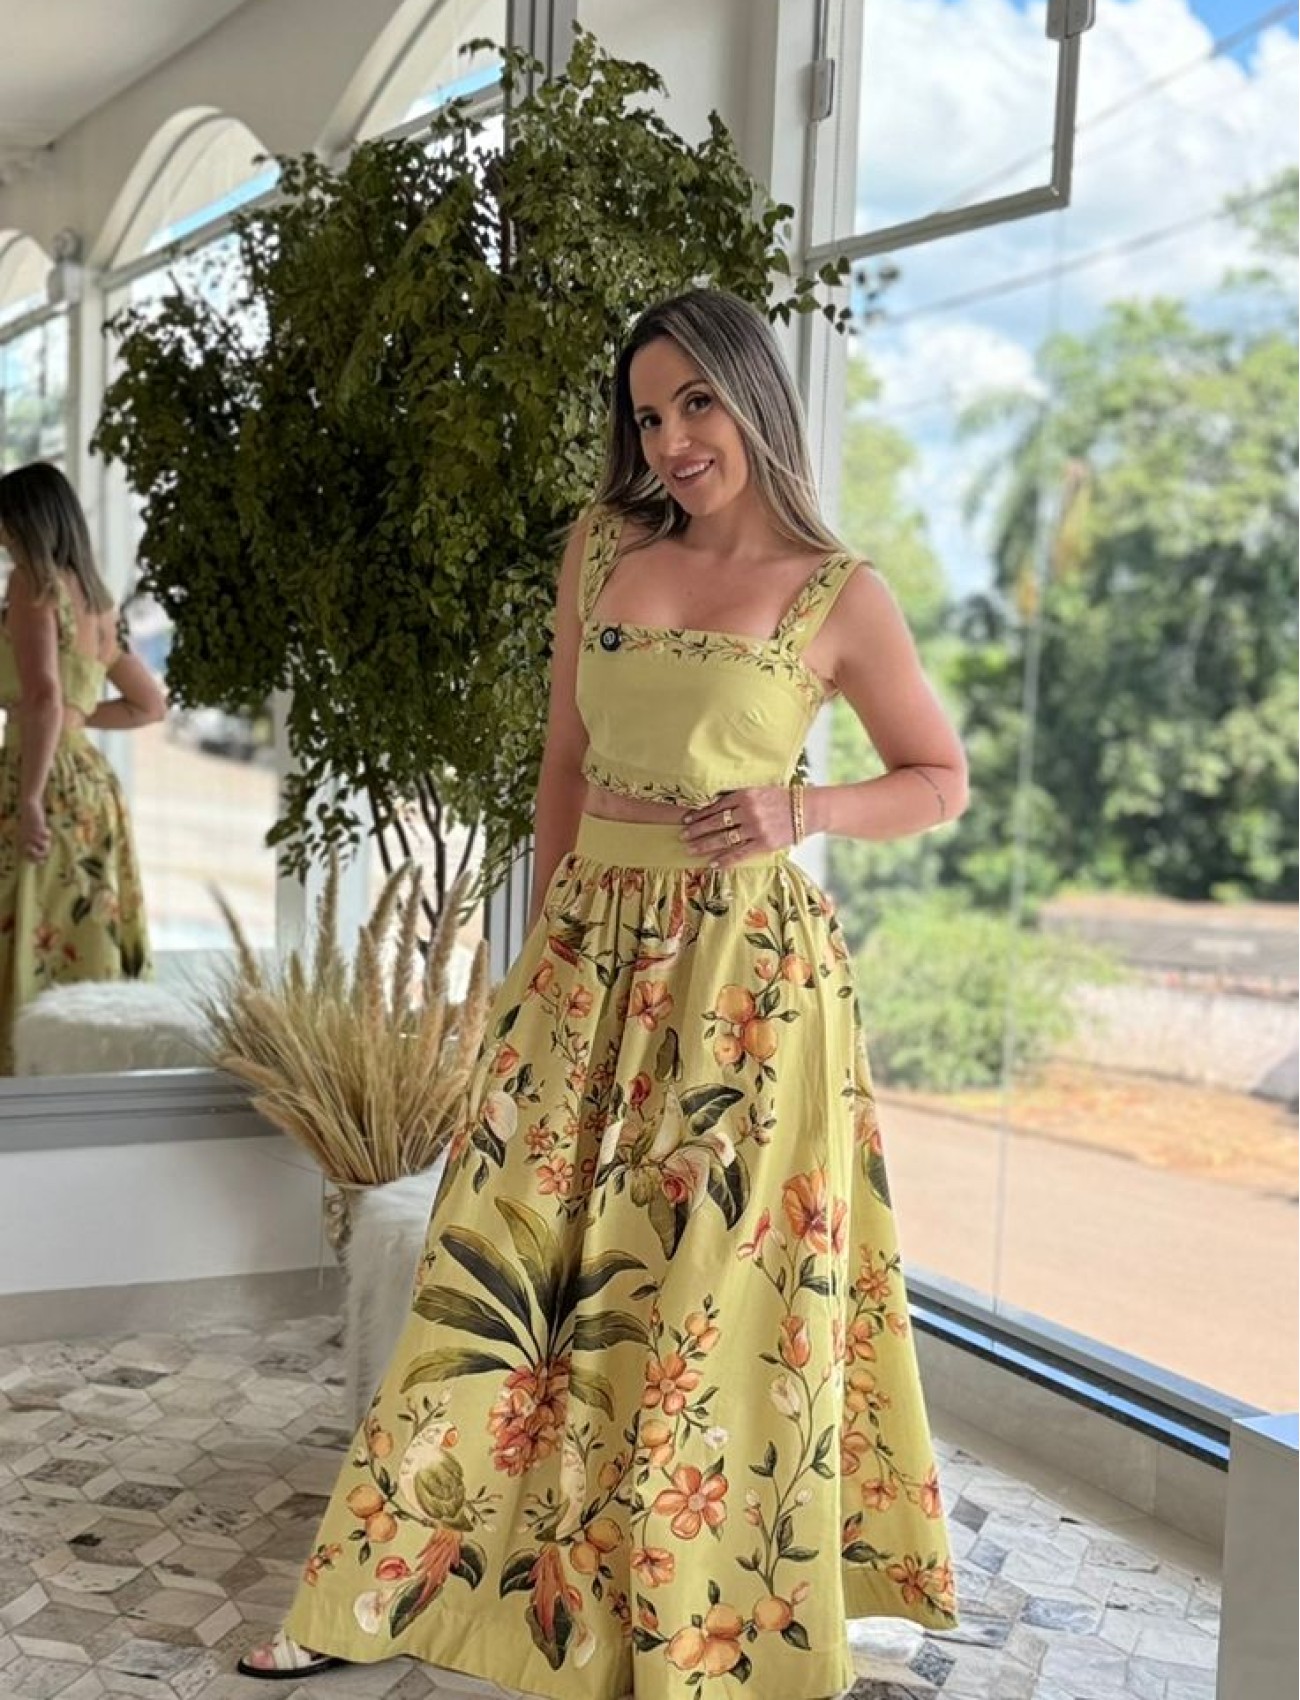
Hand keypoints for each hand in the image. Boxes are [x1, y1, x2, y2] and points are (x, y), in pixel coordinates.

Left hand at [19, 798, 49, 862]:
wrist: (29, 808)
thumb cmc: (30, 822)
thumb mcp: (29, 834)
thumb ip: (33, 844)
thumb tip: (42, 859)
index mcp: (21, 843)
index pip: (28, 858)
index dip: (36, 860)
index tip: (43, 861)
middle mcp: (25, 841)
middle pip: (38, 855)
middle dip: (44, 852)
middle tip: (47, 846)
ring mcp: (31, 835)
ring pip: (44, 846)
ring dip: (47, 841)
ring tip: (46, 835)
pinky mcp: (38, 829)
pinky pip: (47, 837)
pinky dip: (48, 834)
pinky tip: (46, 829)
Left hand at [680, 787, 798, 868]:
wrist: (806, 810)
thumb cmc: (781, 798)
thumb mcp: (758, 790)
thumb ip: (738, 797)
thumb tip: (714, 804)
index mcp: (745, 795)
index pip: (716, 806)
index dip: (700, 814)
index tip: (687, 820)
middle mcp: (748, 811)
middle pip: (716, 823)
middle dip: (697, 830)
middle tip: (682, 836)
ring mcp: (755, 829)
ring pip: (724, 838)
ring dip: (705, 845)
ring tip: (691, 850)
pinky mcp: (763, 844)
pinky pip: (739, 853)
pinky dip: (725, 859)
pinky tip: (712, 863)